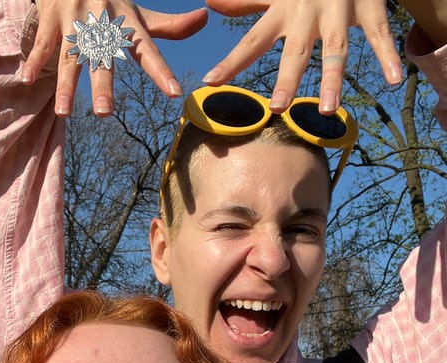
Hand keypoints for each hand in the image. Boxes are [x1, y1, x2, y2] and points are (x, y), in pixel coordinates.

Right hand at [22, 1, 207, 116]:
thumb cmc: (109, 1)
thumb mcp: (136, 11)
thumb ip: (168, 25)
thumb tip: (203, 19)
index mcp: (126, 23)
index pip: (147, 50)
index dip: (160, 71)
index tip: (173, 93)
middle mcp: (101, 22)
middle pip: (102, 58)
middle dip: (102, 84)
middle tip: (106, 113)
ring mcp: (73, 20)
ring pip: (69, 56)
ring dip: (65, 85)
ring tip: (65, 113)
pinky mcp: (50, 18)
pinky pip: (42, 44)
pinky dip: (35, 62)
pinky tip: (27, 80)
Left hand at [202, 0, 402, 113]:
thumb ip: (246, 1)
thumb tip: (211, 5)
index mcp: (283, 11)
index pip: (252, 41)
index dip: (232, 62)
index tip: (210, 82)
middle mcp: (309, 12)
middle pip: (296, 51)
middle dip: (287, 79)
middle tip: (276, 107)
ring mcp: (340, 10)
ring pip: (336, 48)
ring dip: (333, 78)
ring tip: (328, 109)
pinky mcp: (369, 6)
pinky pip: (379, 34)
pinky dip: (388, 55)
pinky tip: (395, 79)